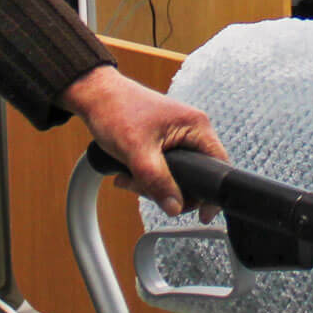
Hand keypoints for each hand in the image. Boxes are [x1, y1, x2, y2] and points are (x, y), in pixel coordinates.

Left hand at [61, 65, 227, 215]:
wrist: (94, 96)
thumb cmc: (115, 110)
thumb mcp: (137, 152)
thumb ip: (158, 182)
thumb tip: (175, 207)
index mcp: (196, 126)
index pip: (218, 166)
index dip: (211, 193)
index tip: (201, 215)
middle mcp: (191, 131)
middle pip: (195, 176)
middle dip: (169, 189)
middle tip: (144, 188)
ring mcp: (178, 137)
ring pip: (176, 176)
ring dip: (152, 185)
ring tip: (129, 178)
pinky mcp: (164, 142)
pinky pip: (164, 170)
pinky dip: (147, 177)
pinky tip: (129, 174)